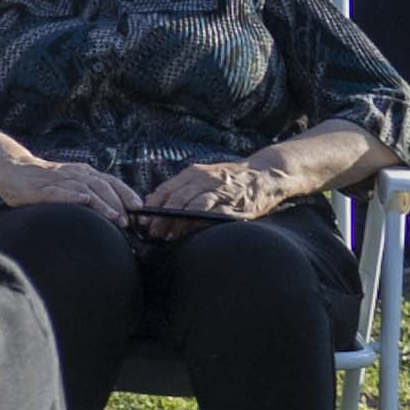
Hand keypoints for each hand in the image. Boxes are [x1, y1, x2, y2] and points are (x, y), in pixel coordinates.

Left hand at [146, 154, 297, 220]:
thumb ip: (183, 188)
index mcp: (194, 172)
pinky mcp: (237, 205)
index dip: (152, 206)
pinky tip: (191, 233)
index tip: (142, 220)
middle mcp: (206, 179)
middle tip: (153, 233)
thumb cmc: (231, 178)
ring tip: (168, 236)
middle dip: (161, 219)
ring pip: (193, 207)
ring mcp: (222, 191)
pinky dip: (200, 225)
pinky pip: (214, 215)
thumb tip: (155, 205)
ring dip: (178, 224)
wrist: (268, 172)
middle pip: (176, 200)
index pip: (166, 189)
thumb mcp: (205, 176)